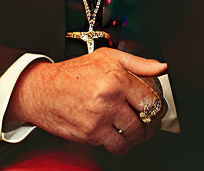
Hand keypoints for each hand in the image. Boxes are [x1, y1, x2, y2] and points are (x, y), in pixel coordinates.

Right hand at [7, 48, 167, 154]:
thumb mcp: (107, 56)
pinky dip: (118, 144)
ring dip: (135, 137)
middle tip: (147, 123)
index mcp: (117, 78)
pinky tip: (116, 135)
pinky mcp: (90, 134)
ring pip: (131, 136)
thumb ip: (137, 62)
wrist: (43, 90)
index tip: (156, 109)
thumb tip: (160, 67)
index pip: (150, 98)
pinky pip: (114, 145)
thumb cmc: (73, 72)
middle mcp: (110, 98)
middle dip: (149, 124)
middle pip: (144, 120)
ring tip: (132, 131)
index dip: (157, 107)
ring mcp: (100, 118)